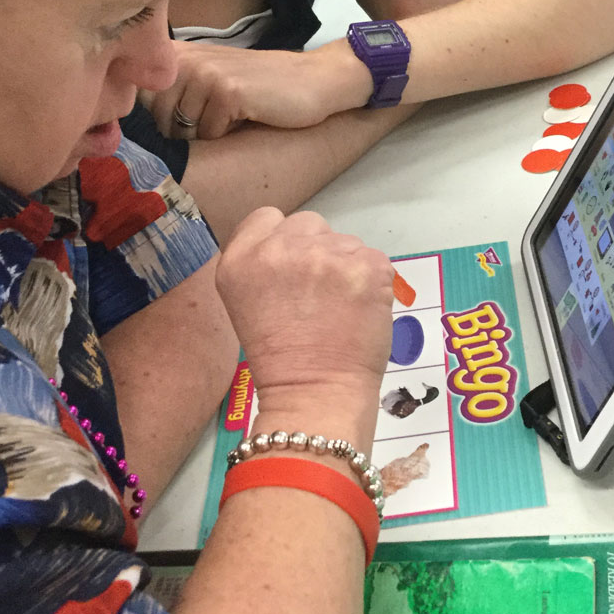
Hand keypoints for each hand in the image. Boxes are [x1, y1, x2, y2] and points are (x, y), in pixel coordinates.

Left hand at [147, 39, 365, 139]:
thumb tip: (133, 131)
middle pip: (161, 122)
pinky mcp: (226, 90)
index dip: (155, 123)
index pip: (139, 101)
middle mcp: (186, 59)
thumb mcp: (210, 82)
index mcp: (177, 55)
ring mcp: (205, 73)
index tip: (179, 122)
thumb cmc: (259, 88)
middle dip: (186, 134)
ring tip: (233, 115)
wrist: (312, 80)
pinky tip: (248, 115)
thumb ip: (173, 94)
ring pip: (184, 132)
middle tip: (219, 118)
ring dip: (209, 134)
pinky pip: (211, 134)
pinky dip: (228, 135)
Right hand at [216, 207, 392, 412]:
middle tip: (317, 295)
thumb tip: (295, 245)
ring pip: (344, 241)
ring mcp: (324, 254)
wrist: (314, 396)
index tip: (290, 273)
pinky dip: (372, 282)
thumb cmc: (281, 357)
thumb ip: (261, 261)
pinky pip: (373, 258)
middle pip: (308, 223)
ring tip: (339, 308)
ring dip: (345, 266)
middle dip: (316, 251)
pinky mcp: (366, 265)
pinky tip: (360, 310)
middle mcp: (278, 248)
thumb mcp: (244, 300)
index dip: (282, 242)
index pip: (267, 217)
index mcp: (240, 258)